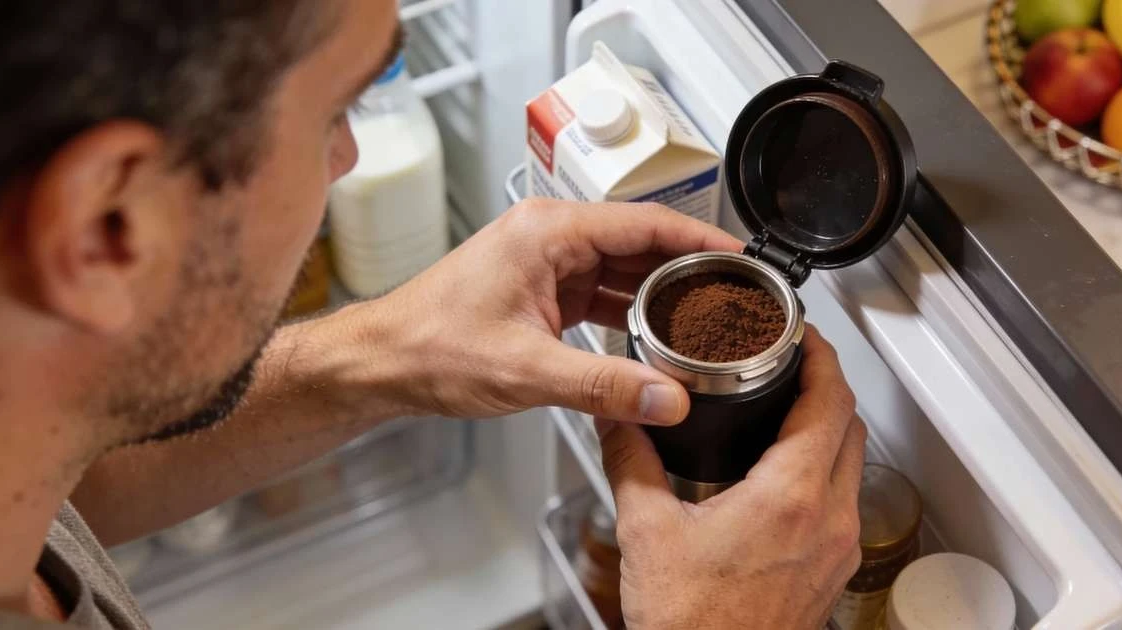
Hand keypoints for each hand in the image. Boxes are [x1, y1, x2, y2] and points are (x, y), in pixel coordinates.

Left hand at [368, 198, 742, 422]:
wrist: (382, 363)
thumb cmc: (428, 347)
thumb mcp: (525, 369)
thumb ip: (603, 386)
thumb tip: (666, 397)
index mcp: (547, 231)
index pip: (644, 220)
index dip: (699, 236)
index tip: (739, 254)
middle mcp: (548, 237)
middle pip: (638, 242)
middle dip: (687, 267)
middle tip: (734, 293)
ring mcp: (544, 263)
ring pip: (621, 269)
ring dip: (660, 292)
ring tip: (706, 316)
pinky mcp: (540, 291)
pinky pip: (600, 292)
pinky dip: (630, 312)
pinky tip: (656, 335)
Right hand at [597, 327, 865, 628]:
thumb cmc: (692, 625)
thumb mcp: (646, 530)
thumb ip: (631, 461)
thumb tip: (619, 419)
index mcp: (790, 498)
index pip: (830, 400)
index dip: (821, 355)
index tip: (801, 336)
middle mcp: (830, 521)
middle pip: (851, 425)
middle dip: (826, 385)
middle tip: (792, 363)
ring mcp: (838, 549)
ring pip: (854, 464)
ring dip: (829, 428)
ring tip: (788, 409)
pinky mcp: (832, 572)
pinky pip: (845, 501)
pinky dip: (825, 470)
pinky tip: (785, 476)